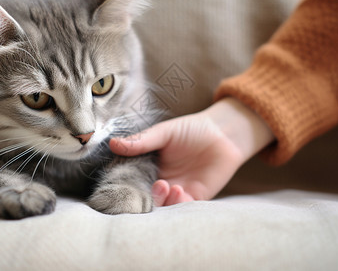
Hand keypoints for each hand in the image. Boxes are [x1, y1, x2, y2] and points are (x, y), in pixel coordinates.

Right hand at [110, 98, 274, 205]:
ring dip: (161, 200)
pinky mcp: (195, 197)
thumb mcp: (163, 132)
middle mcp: (161, 181)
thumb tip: (113, 143)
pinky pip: (183, 207)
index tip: (122, 185)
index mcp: (150, 167)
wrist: (223, 133)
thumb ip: (141, 141)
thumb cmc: (192, 129)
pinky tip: (178, 190)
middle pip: (146, 197)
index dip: (127, 185)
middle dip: (145, 197)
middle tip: (151, 184)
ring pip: (163, 206)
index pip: (133, 181)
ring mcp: (177, 190)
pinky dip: (178, 203)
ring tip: (165, 185)